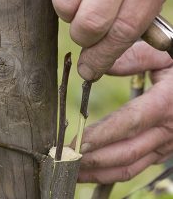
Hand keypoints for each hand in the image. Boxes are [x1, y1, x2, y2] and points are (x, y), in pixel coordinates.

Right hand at [52, 0, 164, 80]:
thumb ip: (137, 19)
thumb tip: (110, 57)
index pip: (124, 31)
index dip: (103, 58)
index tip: (89, 72)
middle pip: (91, 25)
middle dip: (85, 38)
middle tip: (87, 34)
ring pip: (67, 10)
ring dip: (70, 16)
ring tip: (82, 3)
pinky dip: (62, 2)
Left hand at [71, 42, 172, 182]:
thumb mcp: (164, 55)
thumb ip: (134, 58)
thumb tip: (95, 68)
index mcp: (165, 103)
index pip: (129, 123)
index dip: (102, 135)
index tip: (77, 143)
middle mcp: (168, 130)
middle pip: (126, 152)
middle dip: (94, 160)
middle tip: (67, 161)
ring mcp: (167, 145)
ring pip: (131, 167)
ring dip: (100, 173)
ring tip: (73, 173)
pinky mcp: (163, 152)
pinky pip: (137, 167)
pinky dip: (113, 173)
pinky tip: (94, 171)